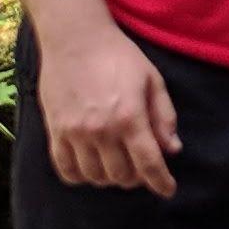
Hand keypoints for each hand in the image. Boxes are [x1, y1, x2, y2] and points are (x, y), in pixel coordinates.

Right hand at [40, 19, 179, 196]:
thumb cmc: (118, 56)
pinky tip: (91, 167)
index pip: (149, 164)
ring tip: (117, 165)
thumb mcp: (152, 80)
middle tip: (141, 167)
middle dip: (137, 177)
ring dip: (110, 178)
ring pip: (96, 177)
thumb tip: (172, 150)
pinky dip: (81, 176)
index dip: (161, 182)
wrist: (74, 38)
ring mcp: (75, 133)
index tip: (168, 190)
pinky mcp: (55, 131)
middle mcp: (101, 130)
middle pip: (122, 175)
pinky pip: (66, 170)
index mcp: (129, 117)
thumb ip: (164, 117)